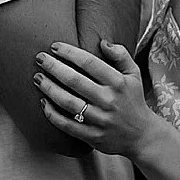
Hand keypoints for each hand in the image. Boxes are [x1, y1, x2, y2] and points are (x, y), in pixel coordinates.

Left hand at [34, 40, 159, 159]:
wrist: (142, 135)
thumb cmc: (134, 100)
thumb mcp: (134, 74)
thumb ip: (121, 55)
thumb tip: (102, 42)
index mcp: (118, 83)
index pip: (89, 63)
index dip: (69, 53)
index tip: (54, 46)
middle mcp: (108, 100)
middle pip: (74, 80)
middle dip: (53, 67)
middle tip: (39, 58)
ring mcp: (100, 120)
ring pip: (68, 102)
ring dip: (49, 89)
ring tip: (37, 78)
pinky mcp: (92, 136)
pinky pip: (67, 125)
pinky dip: (52, 114)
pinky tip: (43, 103)